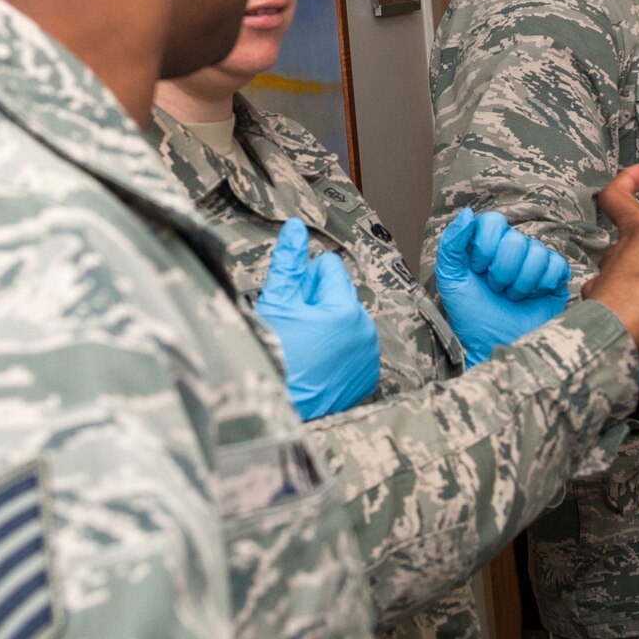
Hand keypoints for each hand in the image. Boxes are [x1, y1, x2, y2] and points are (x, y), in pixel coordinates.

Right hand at [255, 219, 379, 419]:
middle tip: (295, 330)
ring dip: (328, 326)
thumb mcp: (274, 304)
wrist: (270, 411)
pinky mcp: (367, 378)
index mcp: (345, 309)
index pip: (328, 267)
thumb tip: (297, 227)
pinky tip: (317, 365)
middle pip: (339, 293)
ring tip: (305, 349)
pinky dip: (339, 352)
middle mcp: (365, 331)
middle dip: (317, 304)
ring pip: (347, 320)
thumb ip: (289, 263)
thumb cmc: (270, 355)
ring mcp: (368, 357)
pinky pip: (355, 348)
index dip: (303, 282)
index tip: (291, 306)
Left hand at [433, 208, 571, 365]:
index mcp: (487, 243)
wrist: (493, 346)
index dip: (485, 247)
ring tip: (512, 297)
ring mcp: (535, 262)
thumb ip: (452, 244)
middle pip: (516, 240)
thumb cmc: (471, 315)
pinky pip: (557, 266)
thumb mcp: (450, 279)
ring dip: (520, 283)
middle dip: (502, 272)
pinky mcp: (555, 277)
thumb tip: (465, 213)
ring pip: (537, 253)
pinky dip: (541, 286)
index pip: (493, 221)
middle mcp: (513, 248)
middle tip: (496, 289)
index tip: (477, 270)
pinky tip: (532, 298)